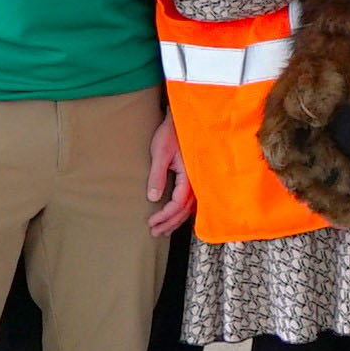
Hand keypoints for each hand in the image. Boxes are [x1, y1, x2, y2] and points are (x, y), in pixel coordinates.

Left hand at [146, 118, 192, 236]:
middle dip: (169, 223)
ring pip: (190, 208)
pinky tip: (176, 216)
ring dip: (176, 220)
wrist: (183, 119)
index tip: (151, 222)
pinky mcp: (196, 177)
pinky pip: (192, 201)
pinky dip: (183, 212)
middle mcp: (197, 181)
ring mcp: (198, 180)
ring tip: (163, 230)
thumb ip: (157, 176)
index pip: (178, 203)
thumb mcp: (160, 152)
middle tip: (154, 232)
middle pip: (185, 210)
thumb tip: (153, 198)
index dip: (165, 215)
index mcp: (189, 175)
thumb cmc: (171, 133)